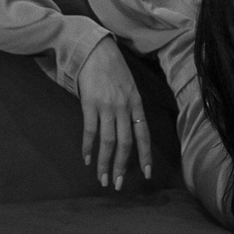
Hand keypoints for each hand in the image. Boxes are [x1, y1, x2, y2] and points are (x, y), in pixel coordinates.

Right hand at [76, 37, 151, 189]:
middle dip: (123, 166)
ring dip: (105, 163)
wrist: (94, 49)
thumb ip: (129, 108)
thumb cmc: (112, 69)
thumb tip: (126, 130)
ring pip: (109, 141)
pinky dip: (88, 147)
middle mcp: (125, 108)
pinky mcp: (90, 103)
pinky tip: (87, 159)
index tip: (147, 174)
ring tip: (103, 178)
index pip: (144, 136)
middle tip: (118, 184)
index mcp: (137, 105)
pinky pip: (90, 130)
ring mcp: (107, 106)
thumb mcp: (128, 87)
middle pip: (126, 144)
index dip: (145, 156)